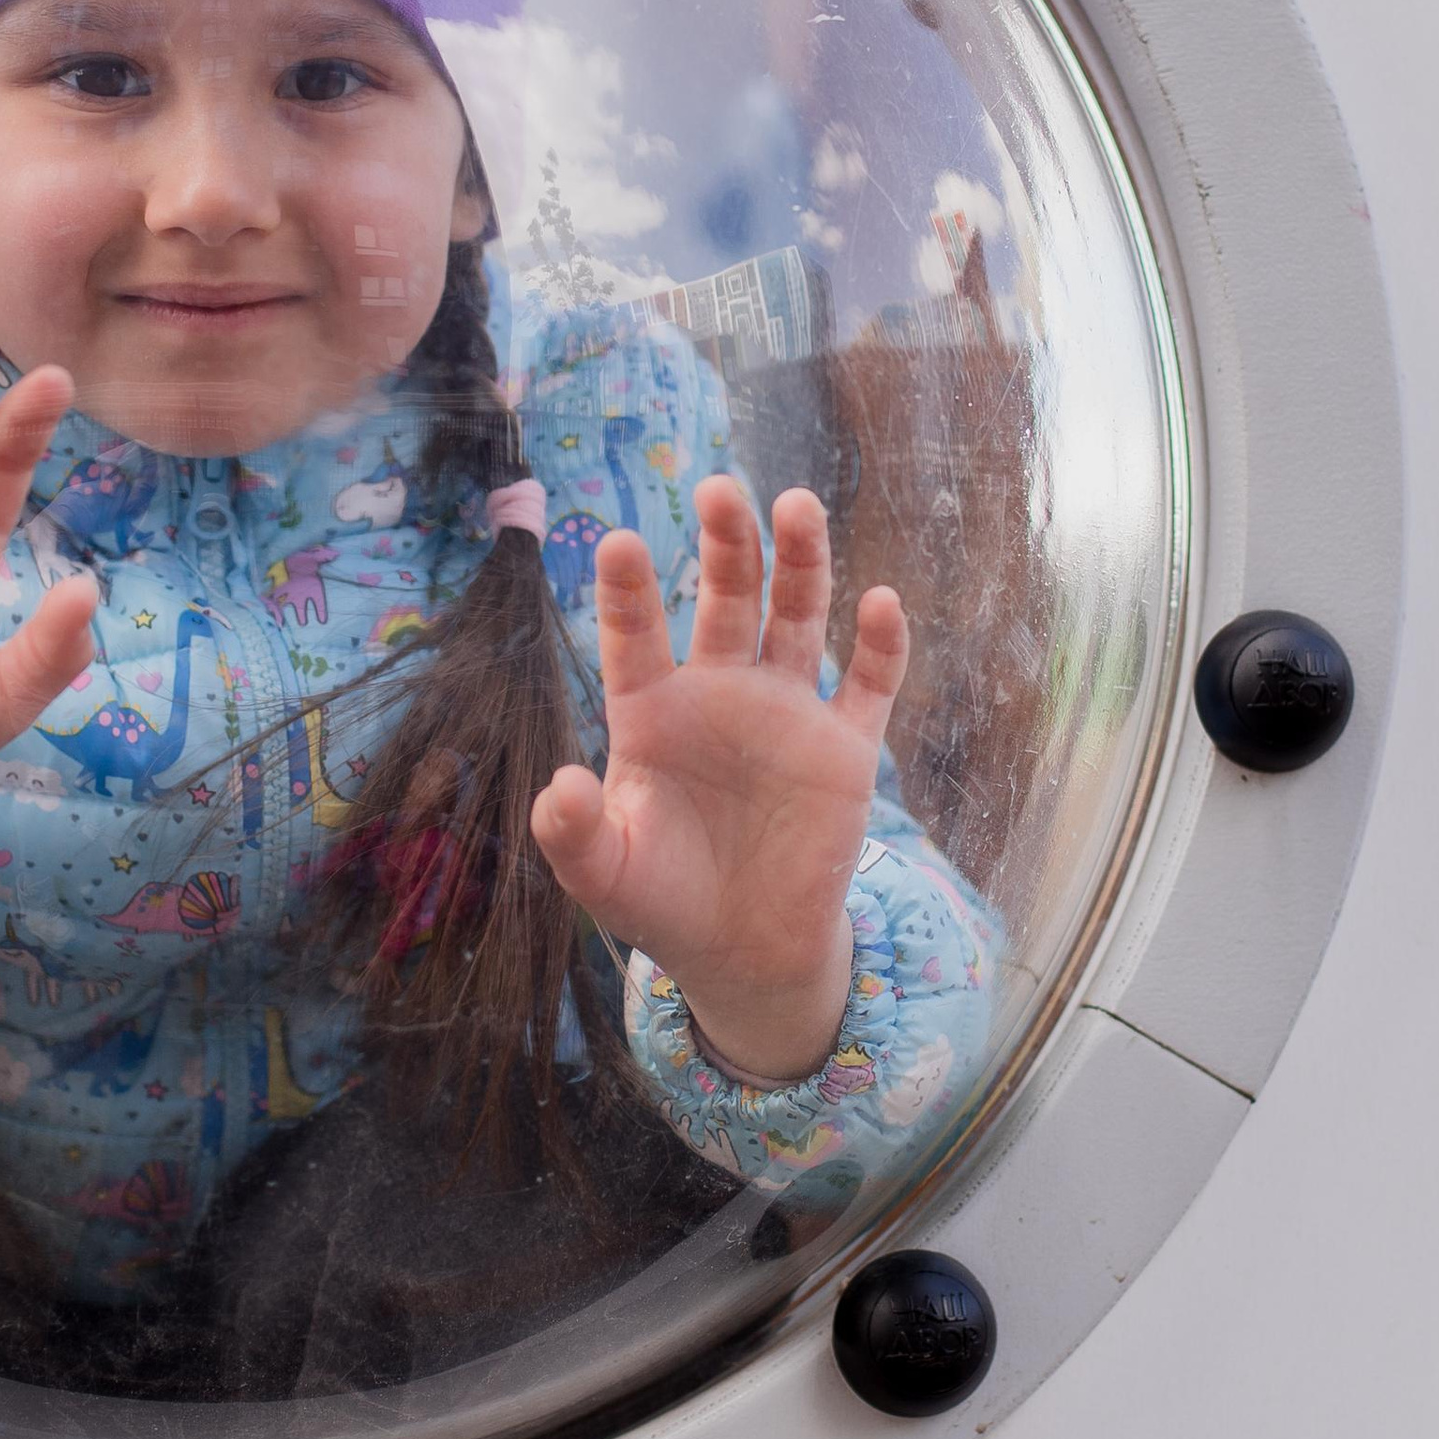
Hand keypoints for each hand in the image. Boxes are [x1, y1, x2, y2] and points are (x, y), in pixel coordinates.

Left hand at [529, 477, 906, 1082]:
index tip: (618, 543)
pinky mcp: (844, 748)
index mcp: (653, 712)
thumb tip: (557, 786)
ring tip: (796, 505)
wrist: (746, 949)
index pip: (636, 637)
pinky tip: (881, 604)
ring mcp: (787, 712)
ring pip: (797, 617)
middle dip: (726, 544)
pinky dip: (880, 645)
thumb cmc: (663, 900)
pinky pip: (869, 685)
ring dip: (801, 562)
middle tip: (720, 488)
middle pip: (726, 599)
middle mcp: (720, 692)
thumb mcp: (605, 876)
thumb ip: (573, 833)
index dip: (628, 592)